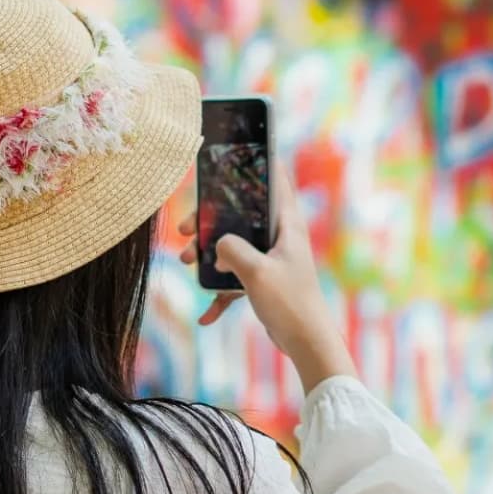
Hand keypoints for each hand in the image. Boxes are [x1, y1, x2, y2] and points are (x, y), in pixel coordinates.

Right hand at [176, 163, 356, 391]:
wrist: (306, 342)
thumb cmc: (290, 302)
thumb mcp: (256, 272)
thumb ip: (231, 249)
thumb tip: (217, 245)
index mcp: (286, 224)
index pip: (275, 180)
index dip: (258, 162)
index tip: (238, 151)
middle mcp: (279, 237)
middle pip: (240, 216)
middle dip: (210, 220)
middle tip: (186, 229)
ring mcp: (270, 259)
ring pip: (233, 246)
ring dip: (209, 255)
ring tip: (188, 263)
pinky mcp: (264, 281)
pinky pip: (235, 281)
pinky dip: (220, 295)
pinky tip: (206, 316)